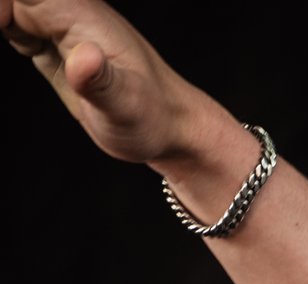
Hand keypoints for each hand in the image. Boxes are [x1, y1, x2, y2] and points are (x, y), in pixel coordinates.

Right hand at [4, 0, 211, 165]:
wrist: (172, 128)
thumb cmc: (153, 118)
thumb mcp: (126, 107)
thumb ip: (101, 82)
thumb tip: (84, 58)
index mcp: (78, 12)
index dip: (3, 6)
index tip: (4, 27)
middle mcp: (67, 9)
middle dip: (3, 14)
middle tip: (23, 49)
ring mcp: (58, 22)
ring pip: (12, 6)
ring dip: (4, 22)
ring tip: (32, 56)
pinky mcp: (50, 40)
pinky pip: (13, 22)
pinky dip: (6, 30)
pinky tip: (22, 50)